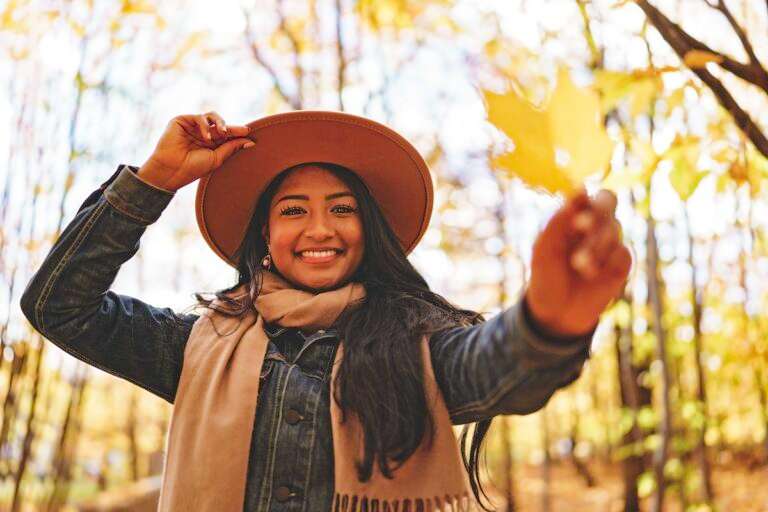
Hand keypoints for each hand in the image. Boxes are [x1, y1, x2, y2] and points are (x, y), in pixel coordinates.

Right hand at [138, 112, 253, 191]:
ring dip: (220, 123)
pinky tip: (206, 137)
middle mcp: (202, 134)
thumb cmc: (193, 168)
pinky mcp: (182, 121)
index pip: (226, 135)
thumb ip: (231, 147)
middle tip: (239, 131)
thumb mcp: (217, 158)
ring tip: (222, 132)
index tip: (249, 131)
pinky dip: (205, 125)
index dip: (237, 132)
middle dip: (230, 128)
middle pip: (220, 125)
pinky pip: (199, 117)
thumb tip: (250, 142)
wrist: (172, 170)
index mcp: (210, 144)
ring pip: (212, 117)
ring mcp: (192, 127)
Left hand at [524, 189, 631, 337]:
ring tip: (578, 265)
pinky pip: (623, 252)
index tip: (573, 206)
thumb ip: (558, 221)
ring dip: (594, 245)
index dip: (582, 198)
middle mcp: (595, 225)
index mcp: (573, 217)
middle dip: (596, 211)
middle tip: (580, 226)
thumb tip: (578, 191)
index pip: (585, 195)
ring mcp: (610, 243)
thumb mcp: (543, 249)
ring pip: (614, 228)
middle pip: (608, 200)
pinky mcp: (622, 263)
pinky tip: (594, 276)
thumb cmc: (546, 276)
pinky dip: (608, 262)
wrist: (557, 312)